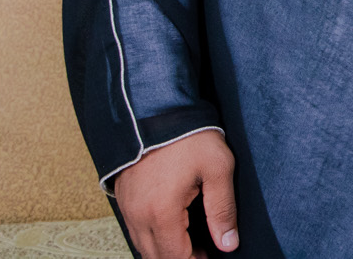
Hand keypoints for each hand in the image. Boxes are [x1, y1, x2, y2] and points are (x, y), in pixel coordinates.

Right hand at [114, 130, 238, 258]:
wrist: (156, 108)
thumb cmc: (190, 136)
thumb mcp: (218, 168)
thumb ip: (222, 210)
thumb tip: (228, 244)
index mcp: (162, 213)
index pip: (175, 258)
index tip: (212, 256)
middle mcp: (138, 216)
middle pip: (156, 257)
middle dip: (180, 258)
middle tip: (205, 251)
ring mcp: (127, 207)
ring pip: (143, 245)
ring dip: (165, 249)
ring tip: (192, 240)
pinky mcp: (123, 197)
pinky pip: (135, 229)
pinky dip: (153, 235)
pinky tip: (173, 226)